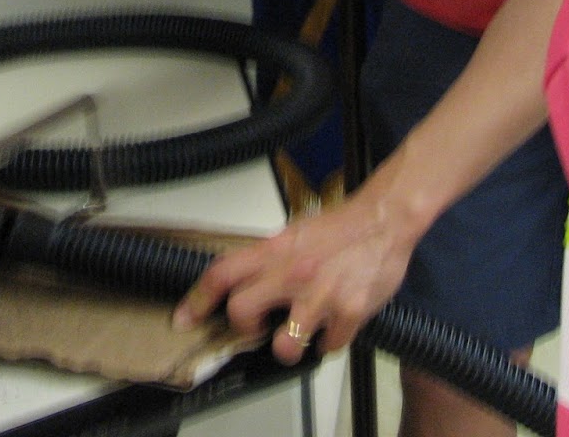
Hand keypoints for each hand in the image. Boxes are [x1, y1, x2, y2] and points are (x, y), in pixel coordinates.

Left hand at [171, 191, 415, 364]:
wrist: (384, 220)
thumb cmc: (340, 228)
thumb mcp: (294, 235)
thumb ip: (269, 259)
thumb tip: (246, 281)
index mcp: (274, 251)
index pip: (222, 273)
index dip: (197, 299)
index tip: (185, 319)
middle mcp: (292, 273)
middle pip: (242, 312)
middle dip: (245, 327)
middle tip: (258, 326)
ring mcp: (320, 296)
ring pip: (284, 345)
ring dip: (288, 347)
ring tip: (300, 335)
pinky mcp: (349, 312)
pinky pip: (329, 346)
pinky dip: (330, 342)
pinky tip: (334, 326)